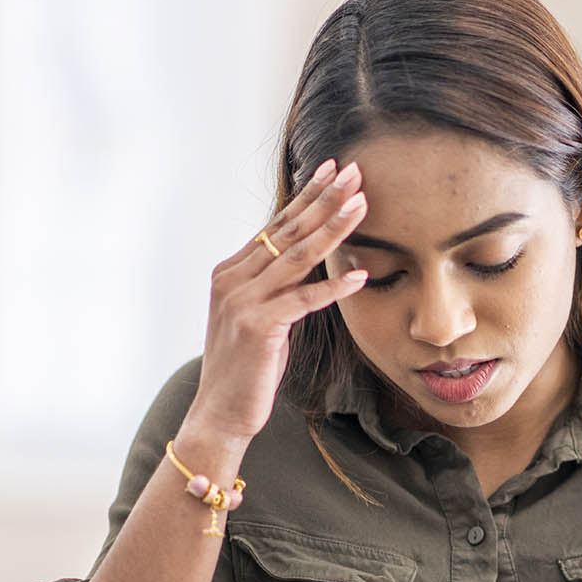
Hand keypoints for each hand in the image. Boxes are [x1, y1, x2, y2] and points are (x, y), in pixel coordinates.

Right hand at [184, 159, 369, 443]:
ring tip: (361, 205)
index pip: (277, 225)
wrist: (220, 412)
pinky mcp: (258, 327)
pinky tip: (359, 275)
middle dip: (324, 199)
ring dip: (333, 229)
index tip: (333, 170)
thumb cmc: (248, 367)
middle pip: (288, 231)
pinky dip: (332, 287)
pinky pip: (302, 301)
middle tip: (354, 171)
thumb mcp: (263, 316)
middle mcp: (233, 279)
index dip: (307, 196)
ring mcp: (243, 302)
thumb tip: (312, 260)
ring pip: (297, 257)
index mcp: (232, 272)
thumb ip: (279, 286)